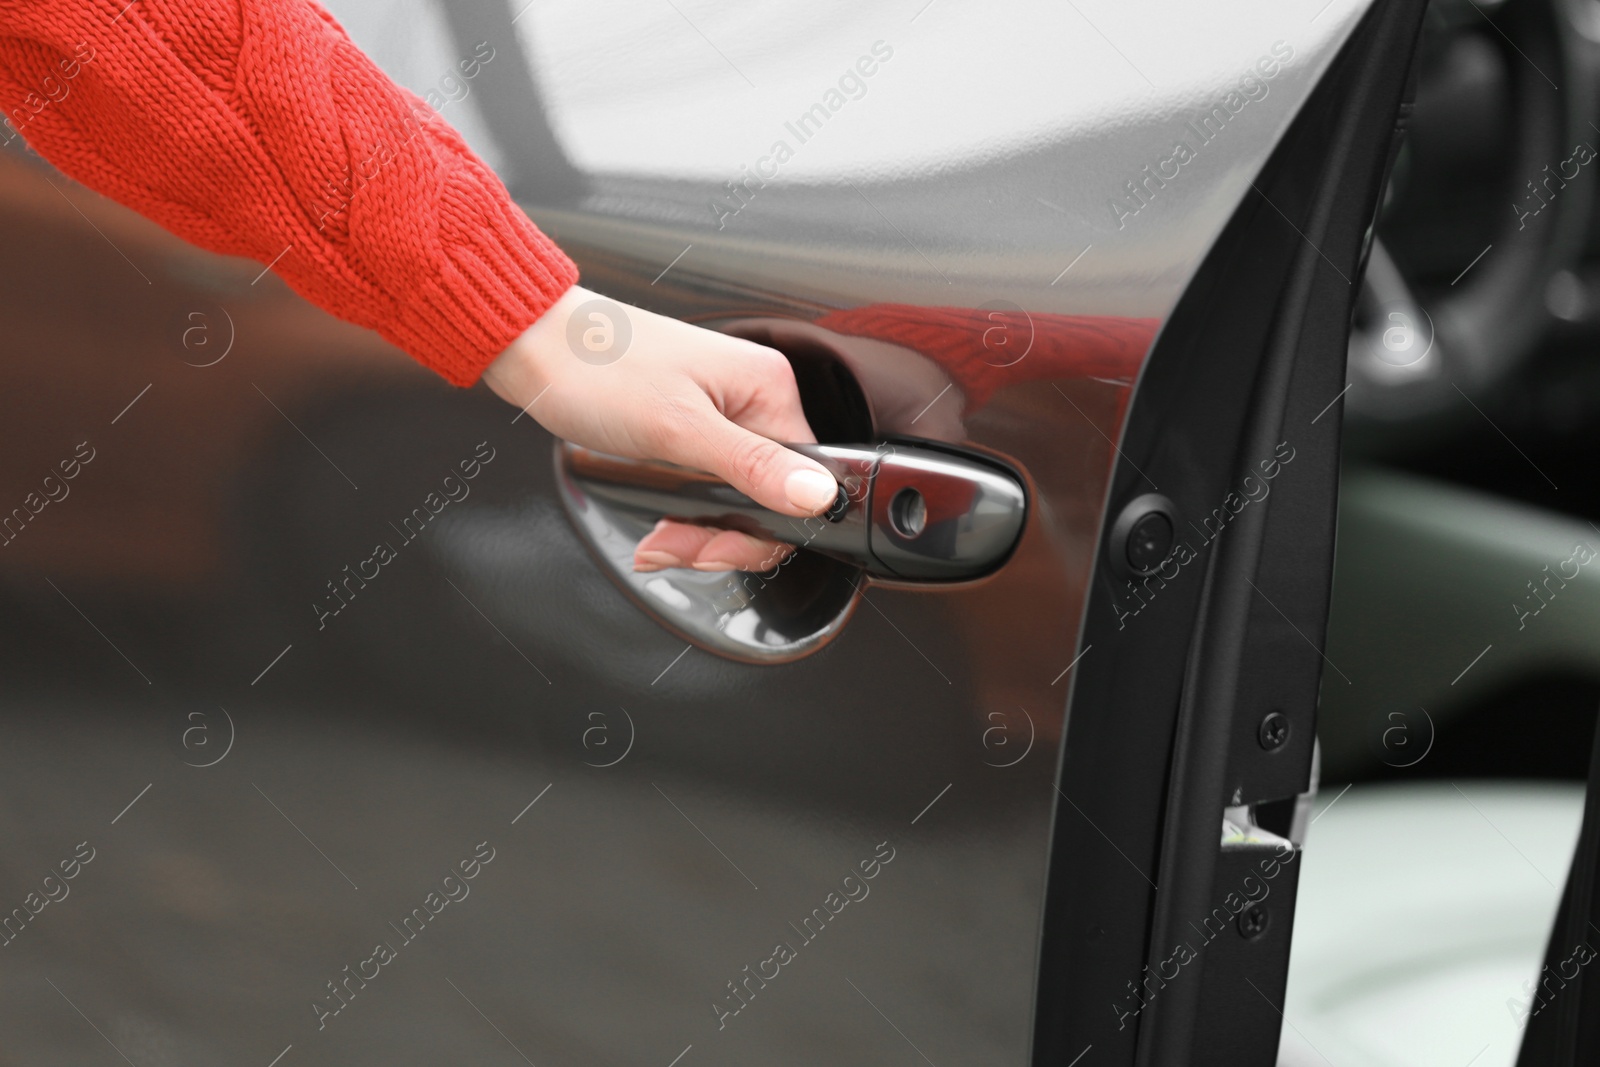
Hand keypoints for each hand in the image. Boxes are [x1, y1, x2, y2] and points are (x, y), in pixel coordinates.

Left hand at [482, 285, 837, 572]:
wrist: (535, 345)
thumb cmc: (597, 369)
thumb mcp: (678, 429)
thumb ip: (753, 466)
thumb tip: (819, 495)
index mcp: (768, 389)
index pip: (802, 482)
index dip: (761, 527)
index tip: (712, 546)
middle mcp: (754, 398)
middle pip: (771, 496)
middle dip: (723, 534)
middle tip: (677, 546)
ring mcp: (724, 412)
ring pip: (738, 498)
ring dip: (700, 530)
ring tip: (659, 541)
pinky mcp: (694, 425)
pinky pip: (711, 484)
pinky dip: (687, 511)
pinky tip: (660, 526)